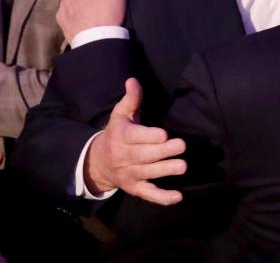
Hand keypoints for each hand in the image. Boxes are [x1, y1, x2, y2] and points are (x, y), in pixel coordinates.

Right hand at [85, 78, 186, 202]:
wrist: (97, 162)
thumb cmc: (116, 133)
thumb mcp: (120, 115)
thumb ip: (131, 99)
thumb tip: (133, 80)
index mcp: (120, 137)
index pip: (134, 137)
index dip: (148, 136)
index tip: (163, 134)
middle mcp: (123, 157)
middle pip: (143, 155)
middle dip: (162, 152)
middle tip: (181, 146)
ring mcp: (129, 174)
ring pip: (147, 174)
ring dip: (165, 171)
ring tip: (182, 167)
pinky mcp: (134, 188)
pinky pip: (148, 194)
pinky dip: (162, 198)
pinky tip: (178, 197)